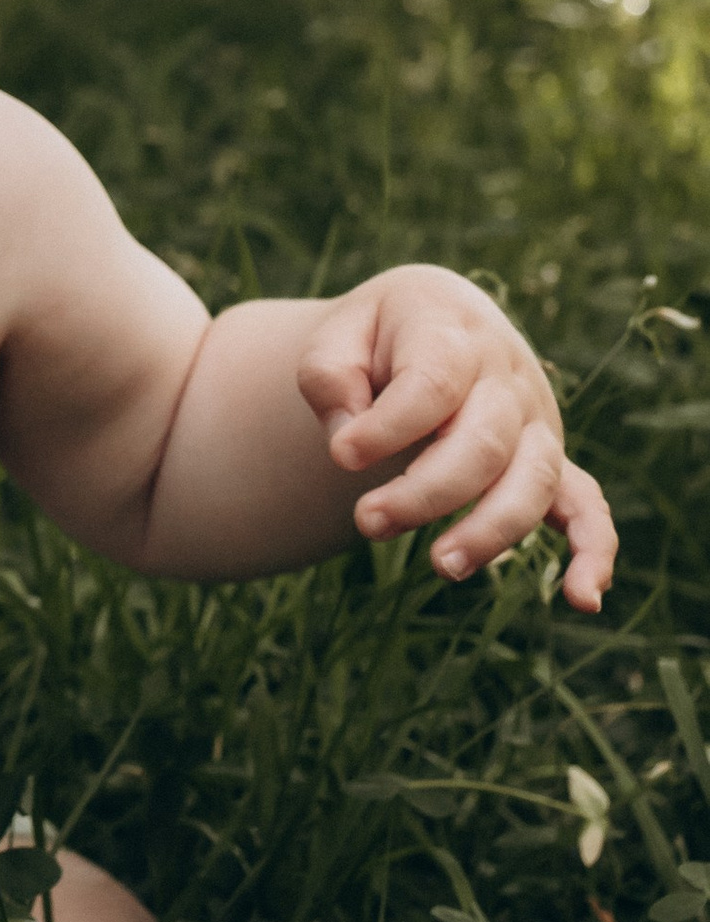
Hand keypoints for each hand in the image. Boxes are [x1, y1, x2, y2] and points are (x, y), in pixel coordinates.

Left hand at [298, 267, 615, 611]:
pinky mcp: (547, 461)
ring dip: (491, 530)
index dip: (387, 427)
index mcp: (453, 334)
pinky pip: (587, 508)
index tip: (341, 455)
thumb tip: (347, 440)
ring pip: (533, 481)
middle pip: (484, 444)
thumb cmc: (375, 339)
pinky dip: (593, 552)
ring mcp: (535, 421)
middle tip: (367, 522)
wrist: (434, 322)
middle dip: (425, 493)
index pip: (433, 384)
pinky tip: (583, 598)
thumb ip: (328, 378)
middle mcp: (507, 378)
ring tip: (441, 566)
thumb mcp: (337, 335)